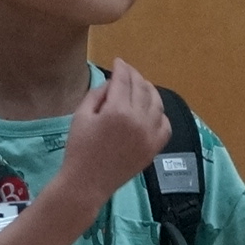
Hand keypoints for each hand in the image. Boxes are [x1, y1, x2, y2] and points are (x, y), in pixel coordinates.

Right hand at [55, 59, 170, 206]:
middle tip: (129, 71)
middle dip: (135, 76)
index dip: (122, 68)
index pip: (124, 81)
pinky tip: (152, 109)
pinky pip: (165, 124)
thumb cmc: (79, 148)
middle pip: (142, 89)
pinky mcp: (156, 147)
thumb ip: (97, 95)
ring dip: (150, 91)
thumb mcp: (81, 116)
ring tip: (142, 85)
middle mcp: (139, 120)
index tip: (119, 61)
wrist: (88, 182)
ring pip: (157, 103)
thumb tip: (112, 82)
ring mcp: (151, 134)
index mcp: (117, 110)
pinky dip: (160, 113)